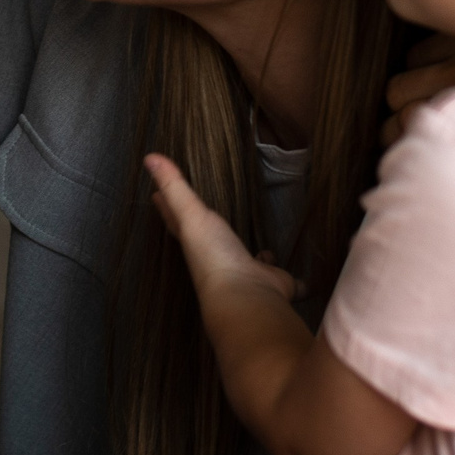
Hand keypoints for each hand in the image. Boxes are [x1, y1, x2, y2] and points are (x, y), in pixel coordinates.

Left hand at [146, 154, 298, 301]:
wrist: (246, 297)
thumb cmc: (214, 256)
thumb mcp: (191, 215)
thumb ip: (175, 186)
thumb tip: (149, 157)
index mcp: (199, 244)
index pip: (177, 221)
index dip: (167, 208)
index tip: (157, 196)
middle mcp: (222, 261)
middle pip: (216, 244)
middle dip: (217, 235)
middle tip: (217, 220)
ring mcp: (251, 275)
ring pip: (254, 264)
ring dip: (259, 257)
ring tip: (264, 251)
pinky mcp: (277, 284)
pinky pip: (289, 283)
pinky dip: (297, 282)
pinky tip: (305, 280)